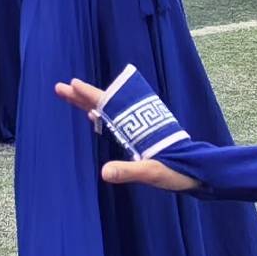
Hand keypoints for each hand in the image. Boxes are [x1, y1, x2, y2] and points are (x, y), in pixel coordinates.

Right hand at [57, 76, 196, 191]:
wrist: (197, 172)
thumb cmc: (177, 171)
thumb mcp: (152, 172)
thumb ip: (129, 171)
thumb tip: (103, 173)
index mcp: (136, 126)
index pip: (108, 105)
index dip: (90, 95)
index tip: (72, 83)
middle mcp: (135, 122)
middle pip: (104, 104)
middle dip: (82, 96)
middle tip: (59, 87)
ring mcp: (136, 128)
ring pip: (108, 110)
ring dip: (89, 103)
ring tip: (70, 94)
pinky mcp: (139, 136)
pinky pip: (115, 122)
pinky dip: (101, 115)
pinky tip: (93, 116)